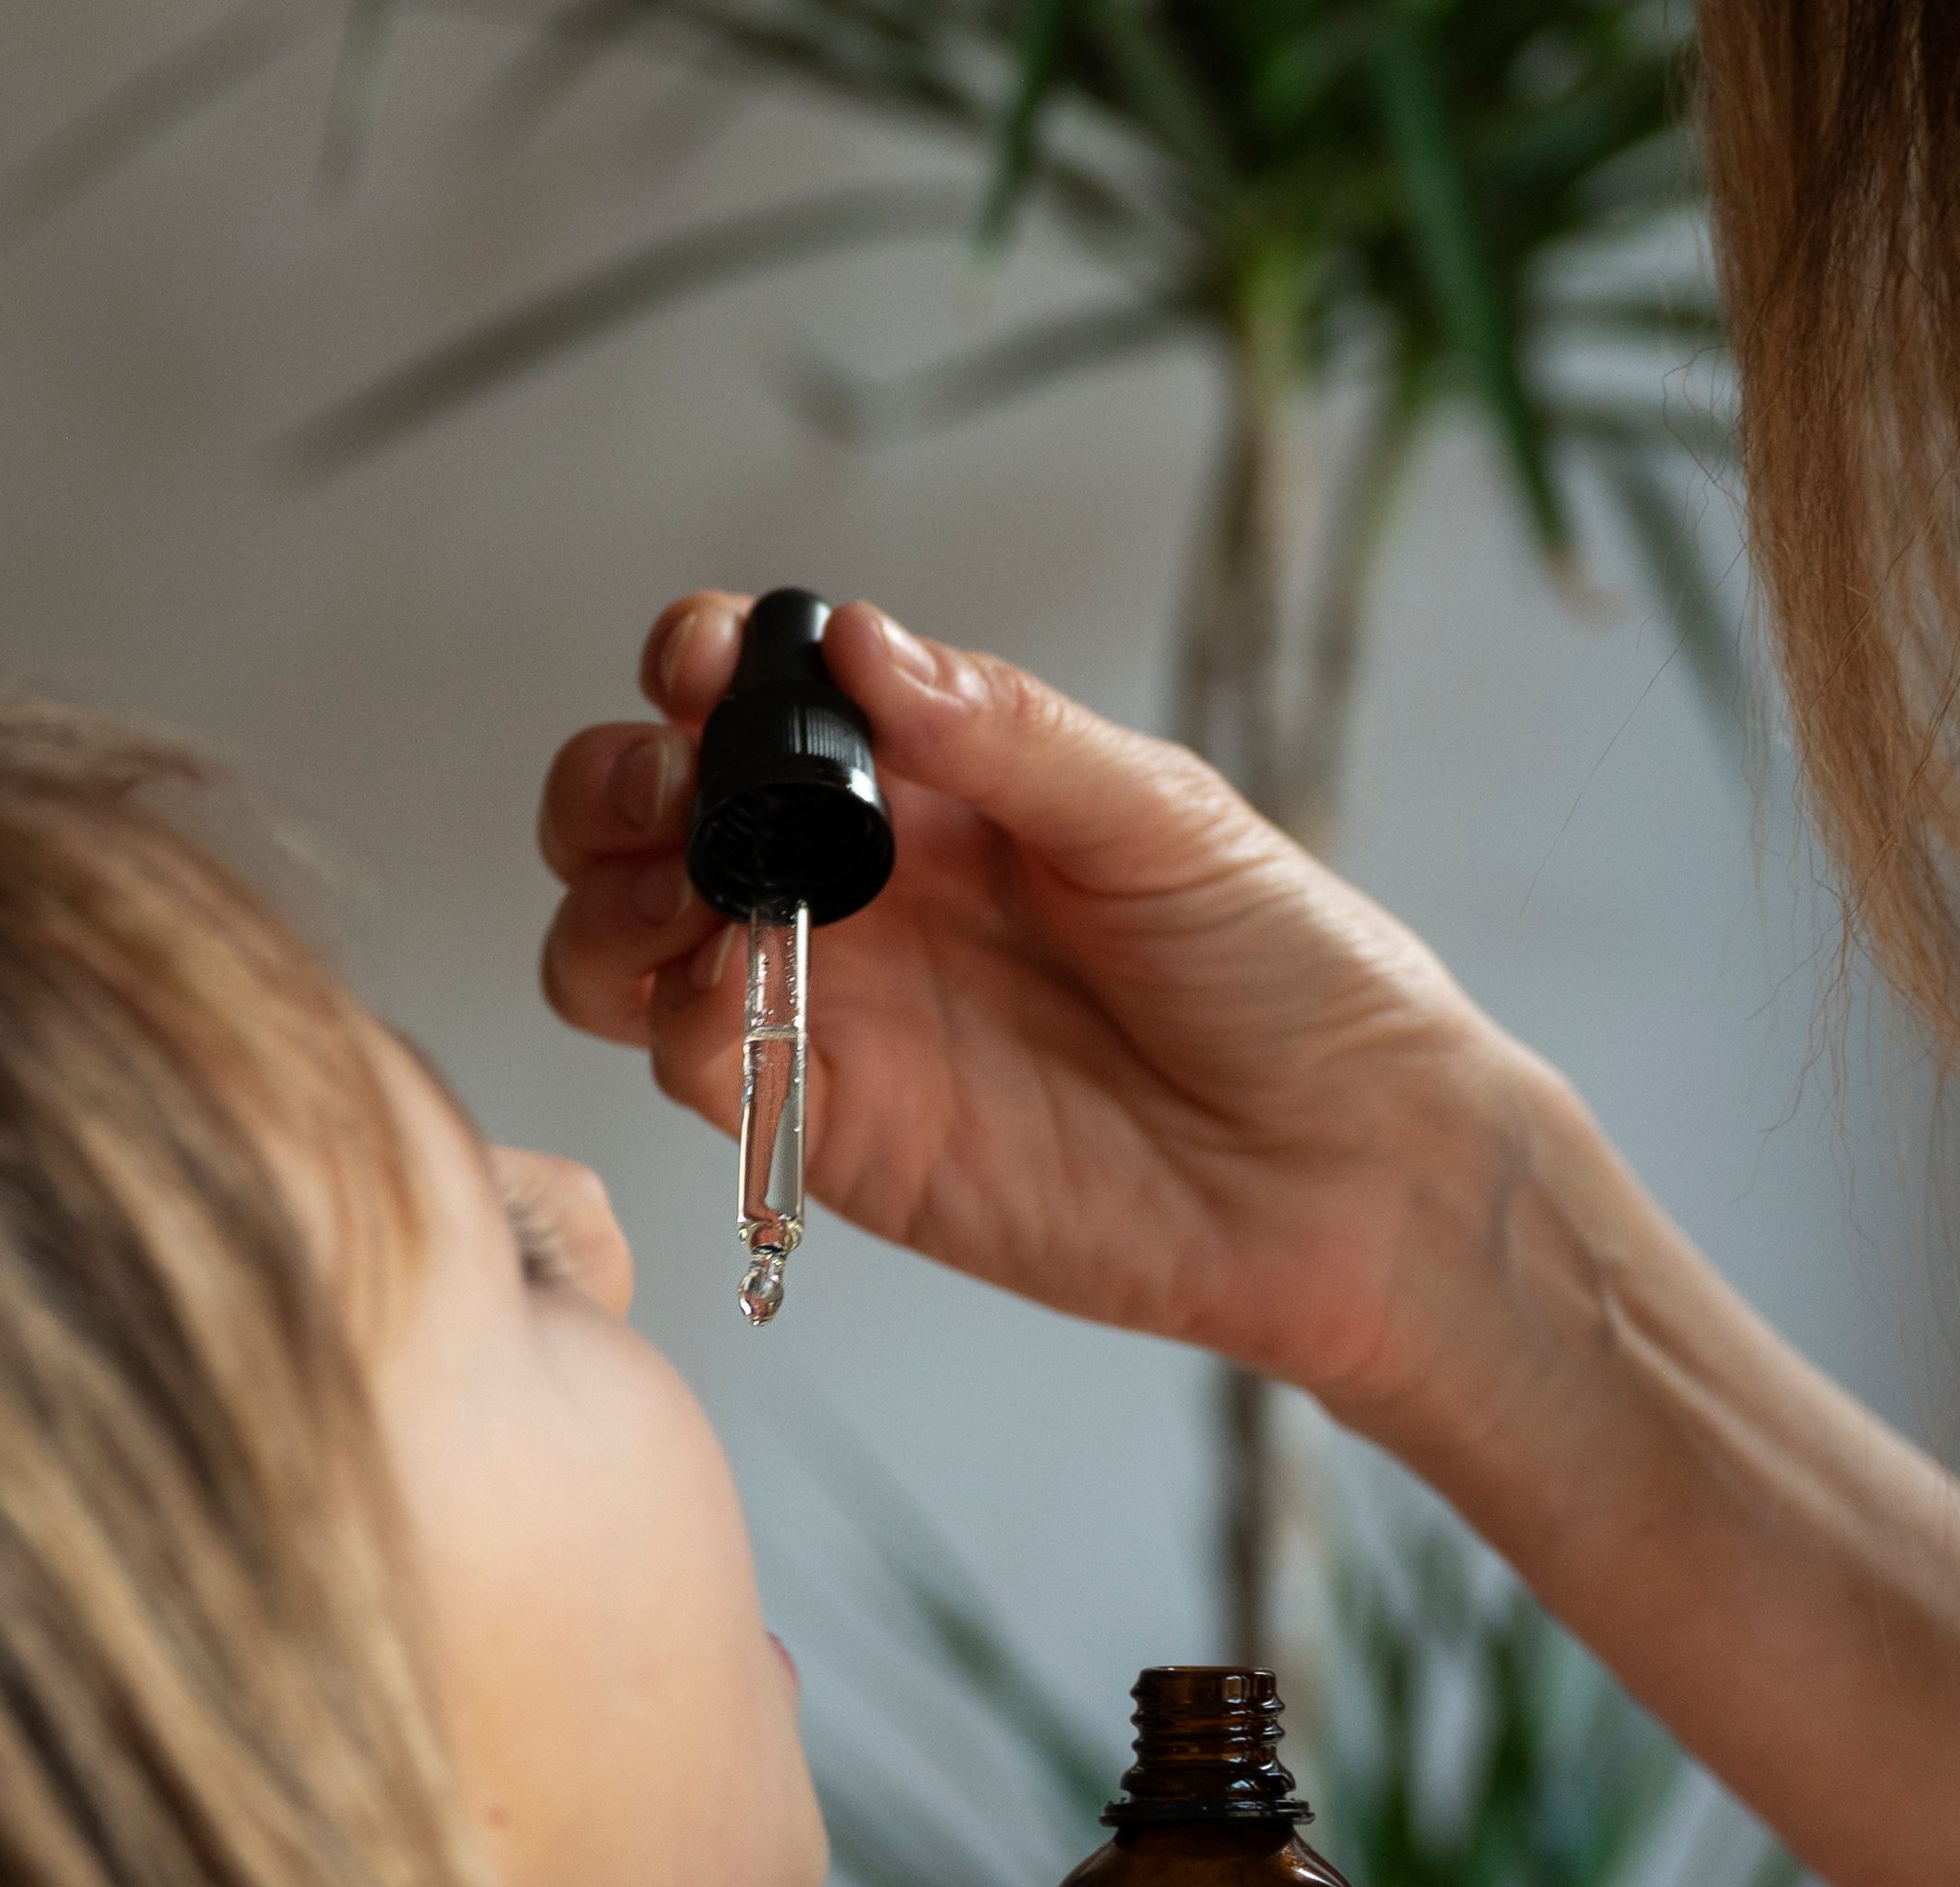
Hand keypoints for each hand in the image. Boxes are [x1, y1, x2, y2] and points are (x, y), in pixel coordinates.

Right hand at [535, 595, 1555, 1414]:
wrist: (1352, 1172)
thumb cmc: (1288, 976)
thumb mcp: (1162, 816)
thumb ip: (1003, 734)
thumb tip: (866, 641)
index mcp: (927, 780)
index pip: (755, 692)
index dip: (701, 665)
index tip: (707, 669)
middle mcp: (853, 885)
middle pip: (637, 810)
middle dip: (612, 781)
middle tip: (673, 792)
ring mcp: (829, 1007)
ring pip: (616, 938)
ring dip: (607, 898)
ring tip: (688, 893)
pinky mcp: (829, 1129)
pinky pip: (685, 1063)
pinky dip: (667, 1014)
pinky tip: (736, 989)